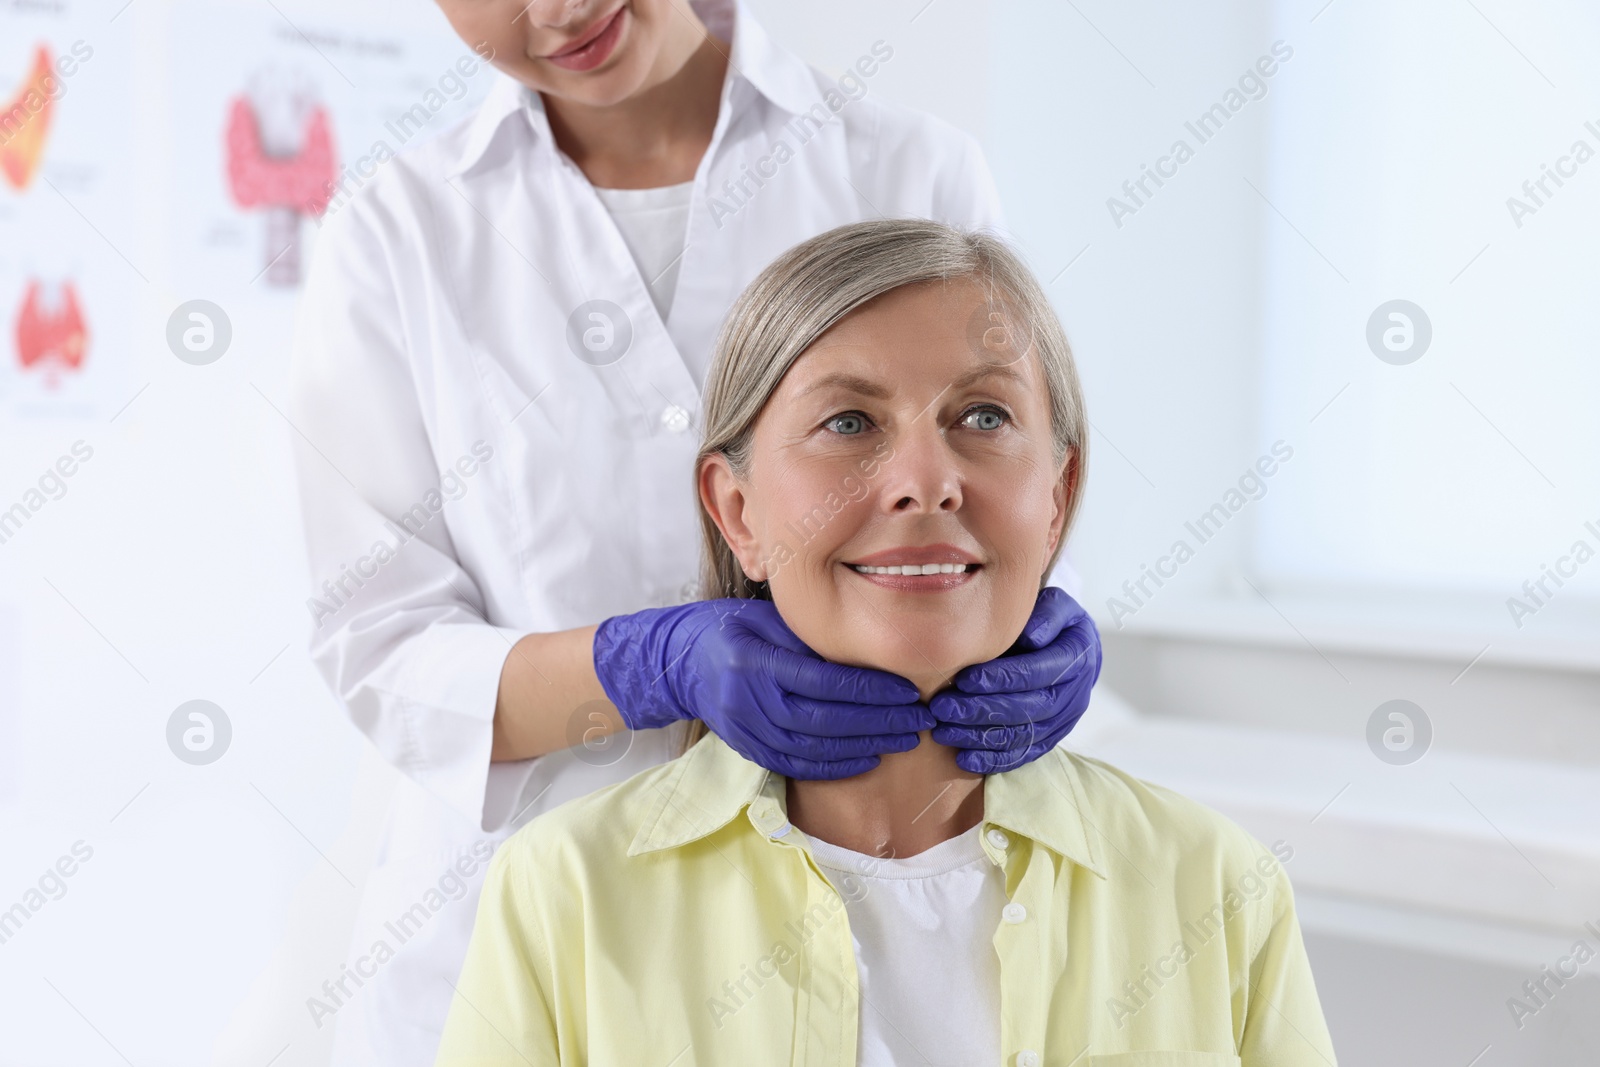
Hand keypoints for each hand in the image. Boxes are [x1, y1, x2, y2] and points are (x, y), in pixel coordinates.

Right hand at [593, 598, 931, 779]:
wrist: (679, 661)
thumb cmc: (733, 627)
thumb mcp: (769, 617)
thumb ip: (812, 637)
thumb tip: (872, 651)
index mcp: (755, 661)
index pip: (823, 682)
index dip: (869, 690)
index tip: (908, 691)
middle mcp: (748, 700)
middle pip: (824, 720)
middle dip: (878, 723)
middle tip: (919, 720)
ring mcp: (745, 729)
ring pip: (813, 748)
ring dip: (864, 748)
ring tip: (903, 741)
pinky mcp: (746, 748)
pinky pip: (795, 765)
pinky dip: (834, 766)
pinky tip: (867, 759)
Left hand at [929, 587, 1101, 773]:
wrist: (1073, 647)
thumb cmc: (1052, 621)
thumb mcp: (1055, 605)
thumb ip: (1045, 614)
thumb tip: (1030, 636)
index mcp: (1076, 657)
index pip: (1037, 672)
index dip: (1002, 678)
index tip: (965, 679)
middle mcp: (1074, 694)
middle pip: (1028, 709)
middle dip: (982, 710)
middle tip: (943, 708)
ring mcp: (1064, 721)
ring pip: (1023, 735)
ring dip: (981, 737)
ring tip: (943, 731)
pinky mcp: (1050, 738)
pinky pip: (1023, 754)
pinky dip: (994, 759)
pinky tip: (963, 758)